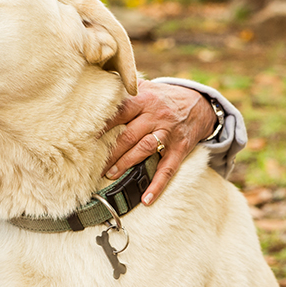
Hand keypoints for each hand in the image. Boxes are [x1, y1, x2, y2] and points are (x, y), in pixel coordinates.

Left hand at [99, 80, 215, 205]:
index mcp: (144, 100)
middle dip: (110, 151)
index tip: (85, 136)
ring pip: (144, 149)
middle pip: (129, 134)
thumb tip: (96, 89)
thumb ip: (125, 90)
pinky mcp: (180, 149)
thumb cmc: (163, 98)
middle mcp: (156, 116)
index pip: (119, 112)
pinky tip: (147, 198)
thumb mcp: (147, 87)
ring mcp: (169, 133)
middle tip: (92, 163)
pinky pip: (168, 169)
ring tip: (109, 175)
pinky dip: (158, 185)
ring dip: (126, 163)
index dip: (102, 125)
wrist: (200, 104)